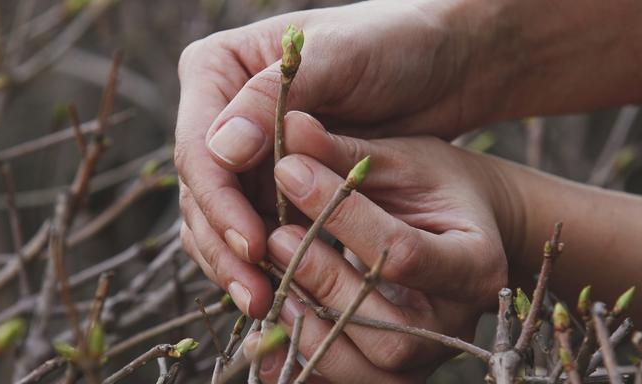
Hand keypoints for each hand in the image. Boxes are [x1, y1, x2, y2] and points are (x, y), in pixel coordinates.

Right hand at [175, 0, 504, 318]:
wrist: (442, 59)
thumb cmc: (392, 44)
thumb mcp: (338, 62)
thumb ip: (271, 101)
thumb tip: (221, 149)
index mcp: (219, 69)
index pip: (198, 148)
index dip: (219, 203)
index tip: (251, 245)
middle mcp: (221, 110)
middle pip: (202, 191)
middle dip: (226, 245)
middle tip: (256, 295)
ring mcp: (246, 149)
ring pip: (219, 217)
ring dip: (238, 264)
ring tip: (265, 305)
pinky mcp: (273, 179)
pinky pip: (253, 226)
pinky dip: (262, 260)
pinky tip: (280, 291)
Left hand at [183, 112, 512, 381]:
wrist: (466, 231)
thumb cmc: (437, 187)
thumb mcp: (403, 161)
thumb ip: (349, 155)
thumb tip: (288, 127)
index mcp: (476, 263)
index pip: (401, 254)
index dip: (340, 217)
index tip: (288, 171)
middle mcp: (456, 324)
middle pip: (387, 330)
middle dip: (322, 282)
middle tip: (275, 235)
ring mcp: (426, 358)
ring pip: (364, 371)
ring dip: (306, 328)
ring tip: (268, 277)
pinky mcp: (393, 374)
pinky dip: (300, 360)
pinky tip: (266, 325)